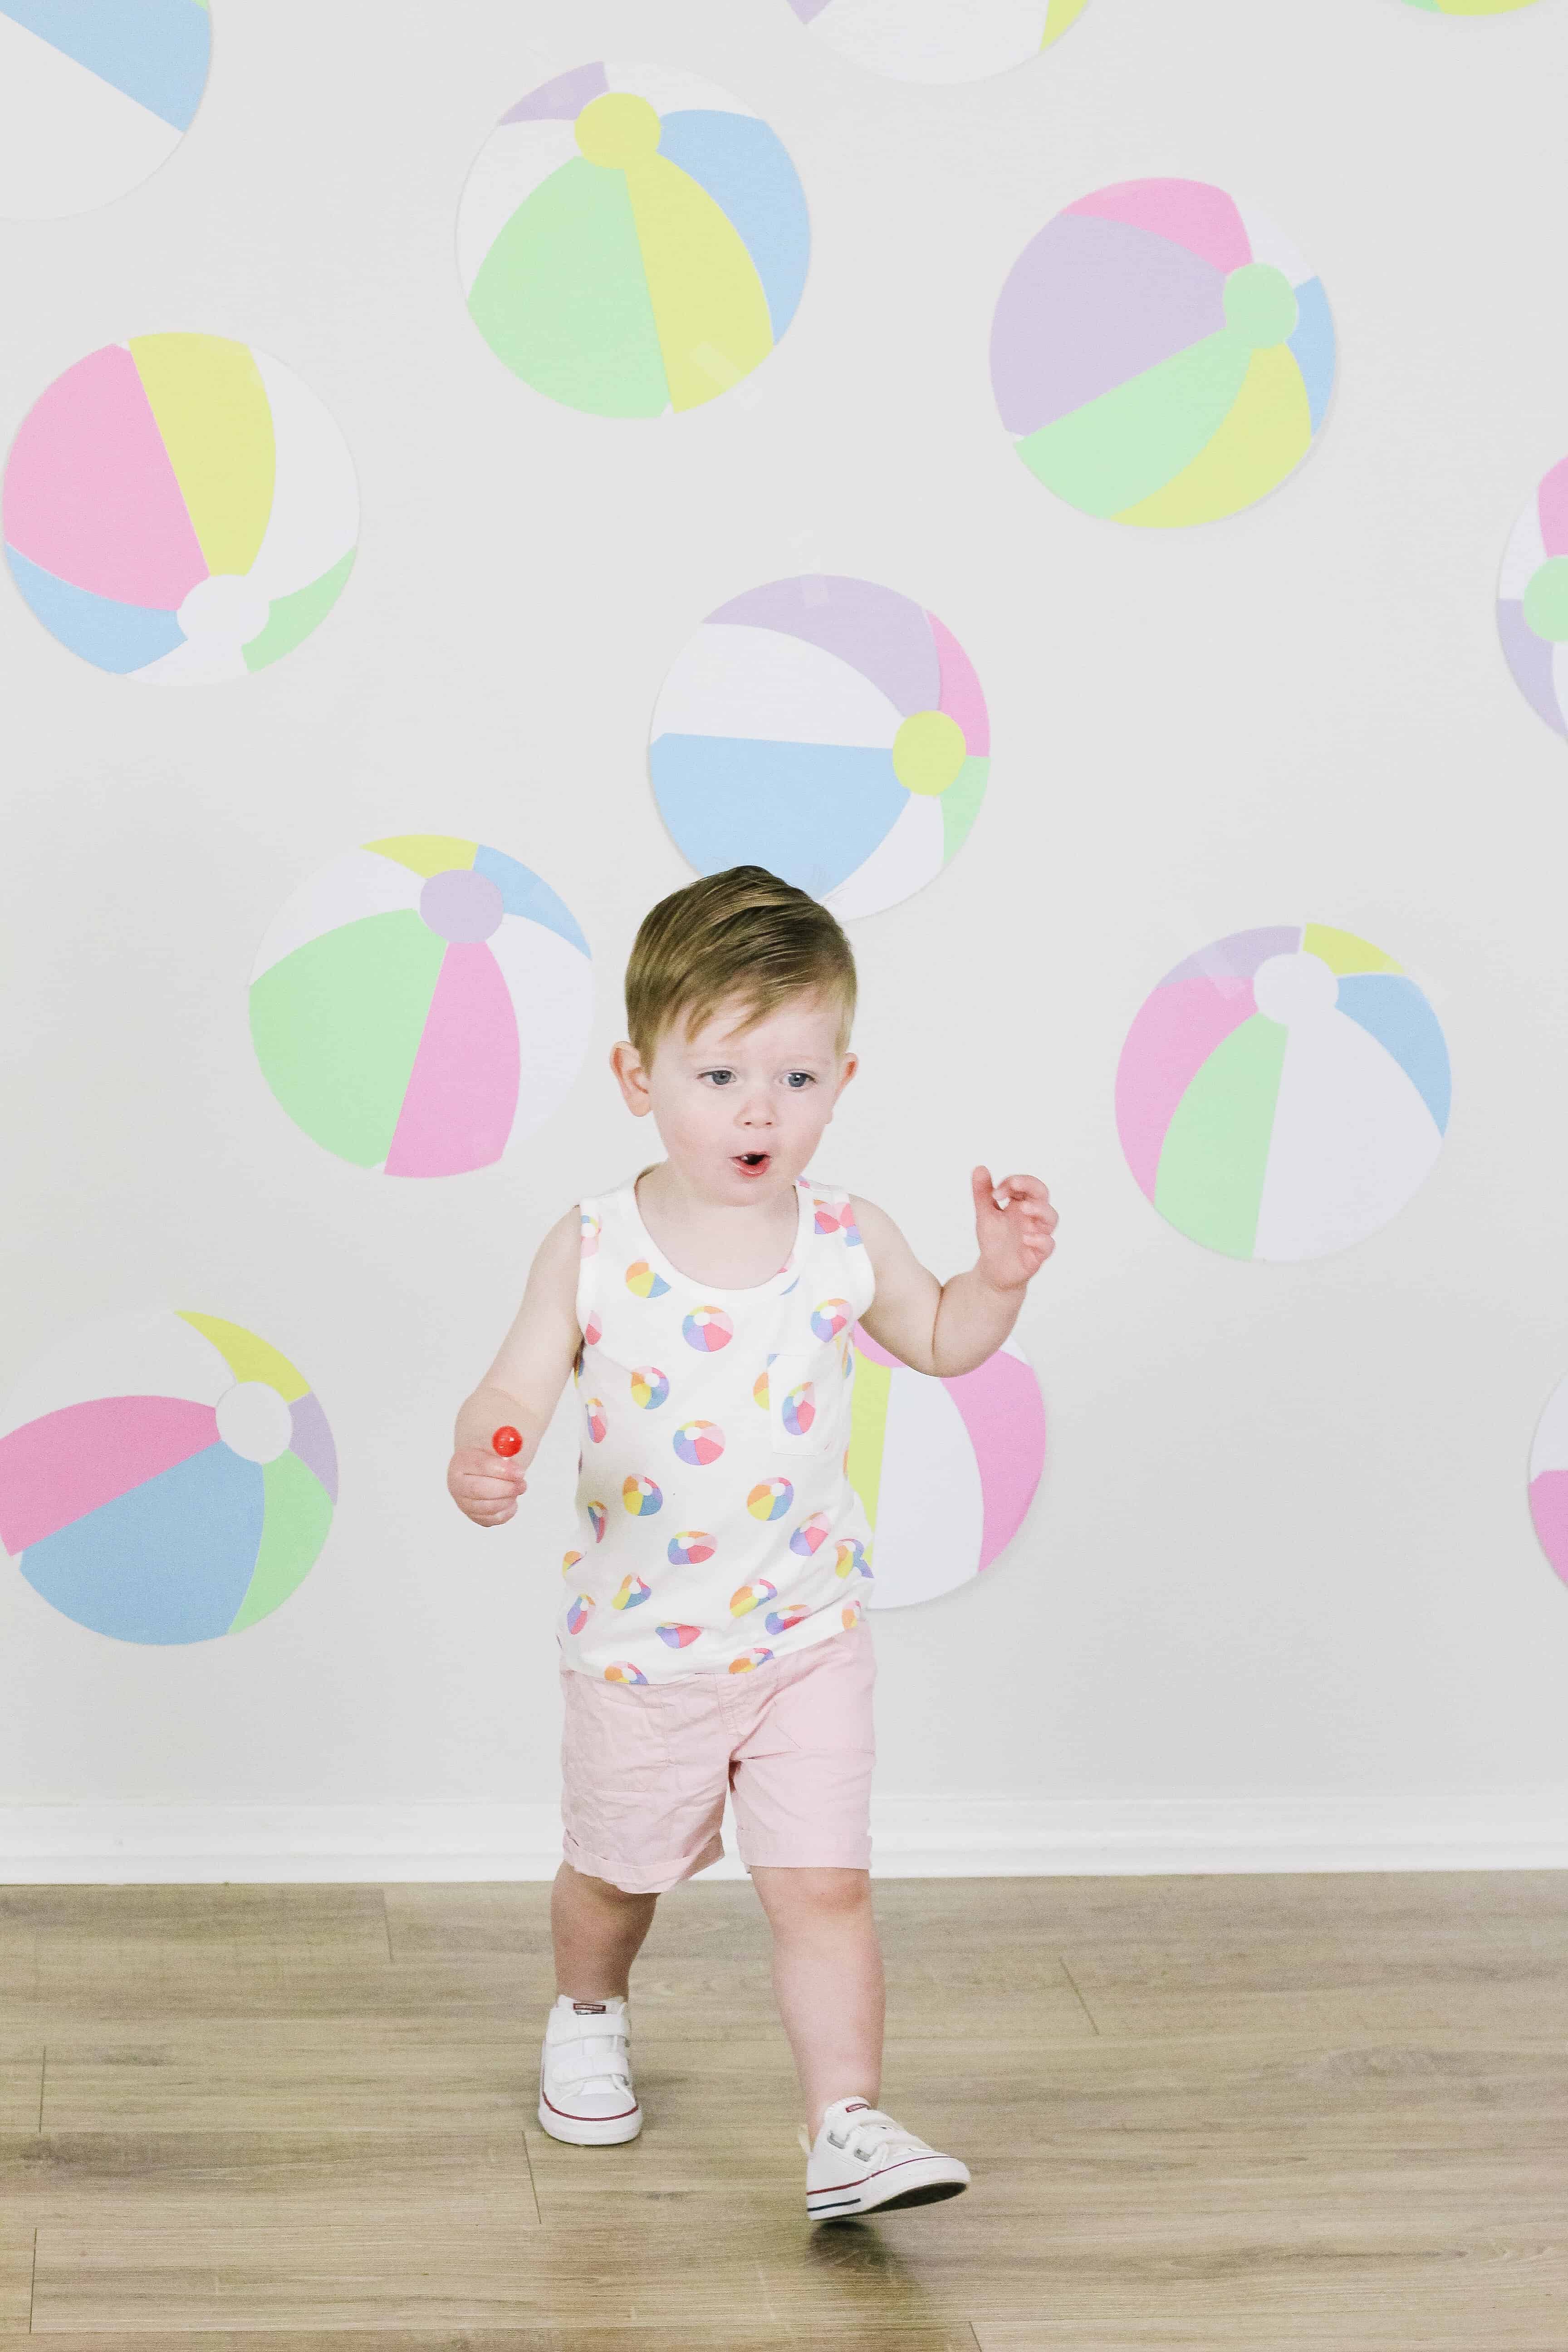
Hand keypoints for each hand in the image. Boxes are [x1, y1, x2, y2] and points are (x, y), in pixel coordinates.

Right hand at [447, 1447, 528, 1527]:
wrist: (485, 1471)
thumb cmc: (491, 1458)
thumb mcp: (497, 1446)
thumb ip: (505, 1446)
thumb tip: (515, 1446)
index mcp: (461, 1462)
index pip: (479, 1466)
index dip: (502, 1470)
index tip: (520, 1472)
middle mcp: (457, 1485)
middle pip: (479, 1490)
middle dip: (506, 1488)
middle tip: (523, 1484)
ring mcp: (464, 1503)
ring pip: (488, 1507)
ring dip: (508, 1499)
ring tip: (517, 1488)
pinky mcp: (475, 1516)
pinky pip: (494, 1519)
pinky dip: (507, 1511)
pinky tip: (511, 1499)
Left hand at [970, 1167, 1057, 1292]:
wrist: (992, 1270)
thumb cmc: (994, 1240)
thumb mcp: (985, 1214)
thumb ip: (982, 1193)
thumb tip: (979, 1167)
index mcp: (1021, 1204)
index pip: (1026, 1184)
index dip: (1013, 1182)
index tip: (995, 1193)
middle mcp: (1032, 1217)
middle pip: (1042, 1194)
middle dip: (1030, 1186)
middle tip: (1014, 1186)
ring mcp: (1037, 1234)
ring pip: (1051, 1217)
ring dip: (1040, 1210)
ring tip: (1023, 1209)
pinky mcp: (1037, 1255)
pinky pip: (1048, 1245)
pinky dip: (1041, 1240)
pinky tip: (1027, 1238)